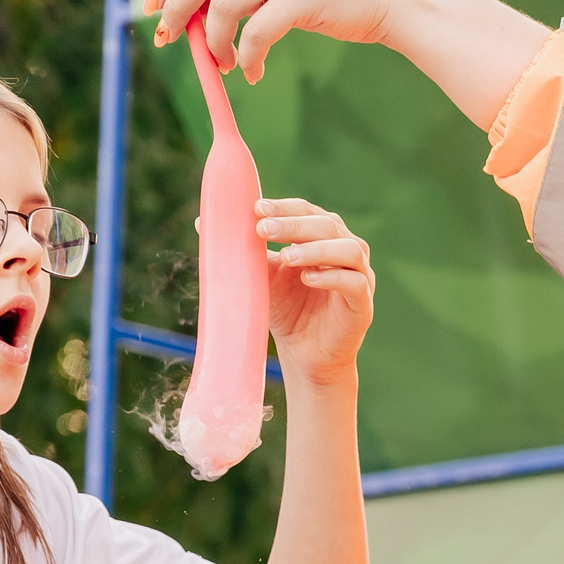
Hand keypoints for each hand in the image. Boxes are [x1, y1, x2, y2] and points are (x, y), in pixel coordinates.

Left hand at [257, 197, 374, 384]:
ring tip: (286, 256)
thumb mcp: (262, 276)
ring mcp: (360, 275)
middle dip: (293, 225)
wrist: (303, 355)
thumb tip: (201, 222)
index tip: (256, 208)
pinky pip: (354, 283)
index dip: (284, 208)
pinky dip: (332, 277)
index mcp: (323, 236)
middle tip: (263, 228)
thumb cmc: (286, 310)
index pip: (307, 211)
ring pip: (347, 249)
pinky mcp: (363, 304)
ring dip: (315, 249)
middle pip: (327, 225)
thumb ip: (245, 250)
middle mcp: (346, 249)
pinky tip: (307, 278)